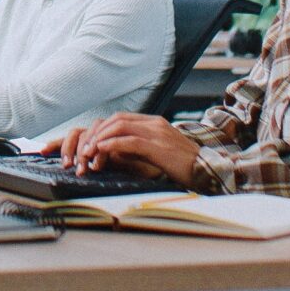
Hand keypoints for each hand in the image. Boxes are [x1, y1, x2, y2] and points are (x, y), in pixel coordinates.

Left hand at [56, 112, 202, 184]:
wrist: (208, 171)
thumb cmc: (183, 167)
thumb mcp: (157, 155)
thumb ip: (137, 149)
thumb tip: (112, 152)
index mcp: (154, 123)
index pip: (119, 119)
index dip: (100, 130)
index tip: (86, 145)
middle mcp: (154, 123)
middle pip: (115, 120)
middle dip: (95, 134)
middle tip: (81, 151)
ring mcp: (157, 133)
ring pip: (119, 126)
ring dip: (98, 140)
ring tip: (87, 154)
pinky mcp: (158, 146)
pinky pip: (129, 141)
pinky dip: (111, 146)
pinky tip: (100, 154)